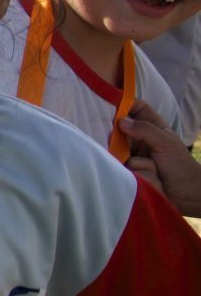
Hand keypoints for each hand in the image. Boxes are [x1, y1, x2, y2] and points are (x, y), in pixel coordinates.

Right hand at [122, 101, 200, 215]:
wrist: (185, 195)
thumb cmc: (180, 166)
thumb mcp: (166, 143)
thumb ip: (146, 130)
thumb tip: (121, 122)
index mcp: (152, 127)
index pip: (137, 108)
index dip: (125, 102)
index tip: (109, 101)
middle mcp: (138, 138)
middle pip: (119, 127)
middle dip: (114, 130)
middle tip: (112, 135)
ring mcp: (131, 154)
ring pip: (117, 147)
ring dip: (125, 155)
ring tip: (143, 165)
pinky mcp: (126, 170)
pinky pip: (120, 165)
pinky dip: (131, 170)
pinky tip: (139, 176)